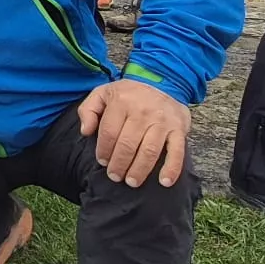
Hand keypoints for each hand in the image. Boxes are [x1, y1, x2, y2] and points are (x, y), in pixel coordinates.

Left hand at [77, 79, 191, 187]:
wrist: (164, 81)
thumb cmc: (129, 93)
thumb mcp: (103, 93)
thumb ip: (88, 110)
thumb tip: (85, 131)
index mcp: (122, 102)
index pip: (109, 133)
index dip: (104, 151)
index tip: (103, 161)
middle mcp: (143, 111)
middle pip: (128, 145)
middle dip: (119, 165)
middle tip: (115, 176)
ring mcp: (162, 121)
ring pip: (149, 151)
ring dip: (139, 170)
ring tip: (131, 182)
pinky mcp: (179, 129)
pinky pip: (177, 152)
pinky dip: (171, 169)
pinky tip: (164, 182)